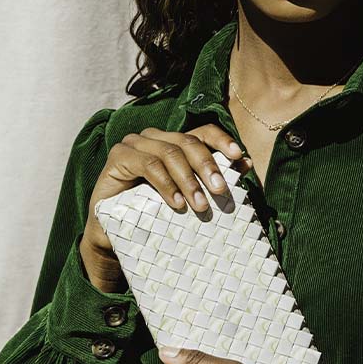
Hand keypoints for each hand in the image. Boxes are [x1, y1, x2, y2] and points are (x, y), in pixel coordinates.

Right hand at [83, 124, 252, 255]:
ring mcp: (135, 143)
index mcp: (174, 141)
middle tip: (220, 191)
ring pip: (169, 153)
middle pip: (187, 142)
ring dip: (188, 180)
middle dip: (207, 166)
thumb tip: (246, 163)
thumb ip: (212, 178)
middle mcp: (154, 137)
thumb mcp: (187, 195)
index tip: (238, 157)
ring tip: (199, 205)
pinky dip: (165, 183)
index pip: (202, 131)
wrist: (116, 232)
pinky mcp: (119, 156)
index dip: (221, 141)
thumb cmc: (154, 211)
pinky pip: (147, 164)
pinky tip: (176, 203)